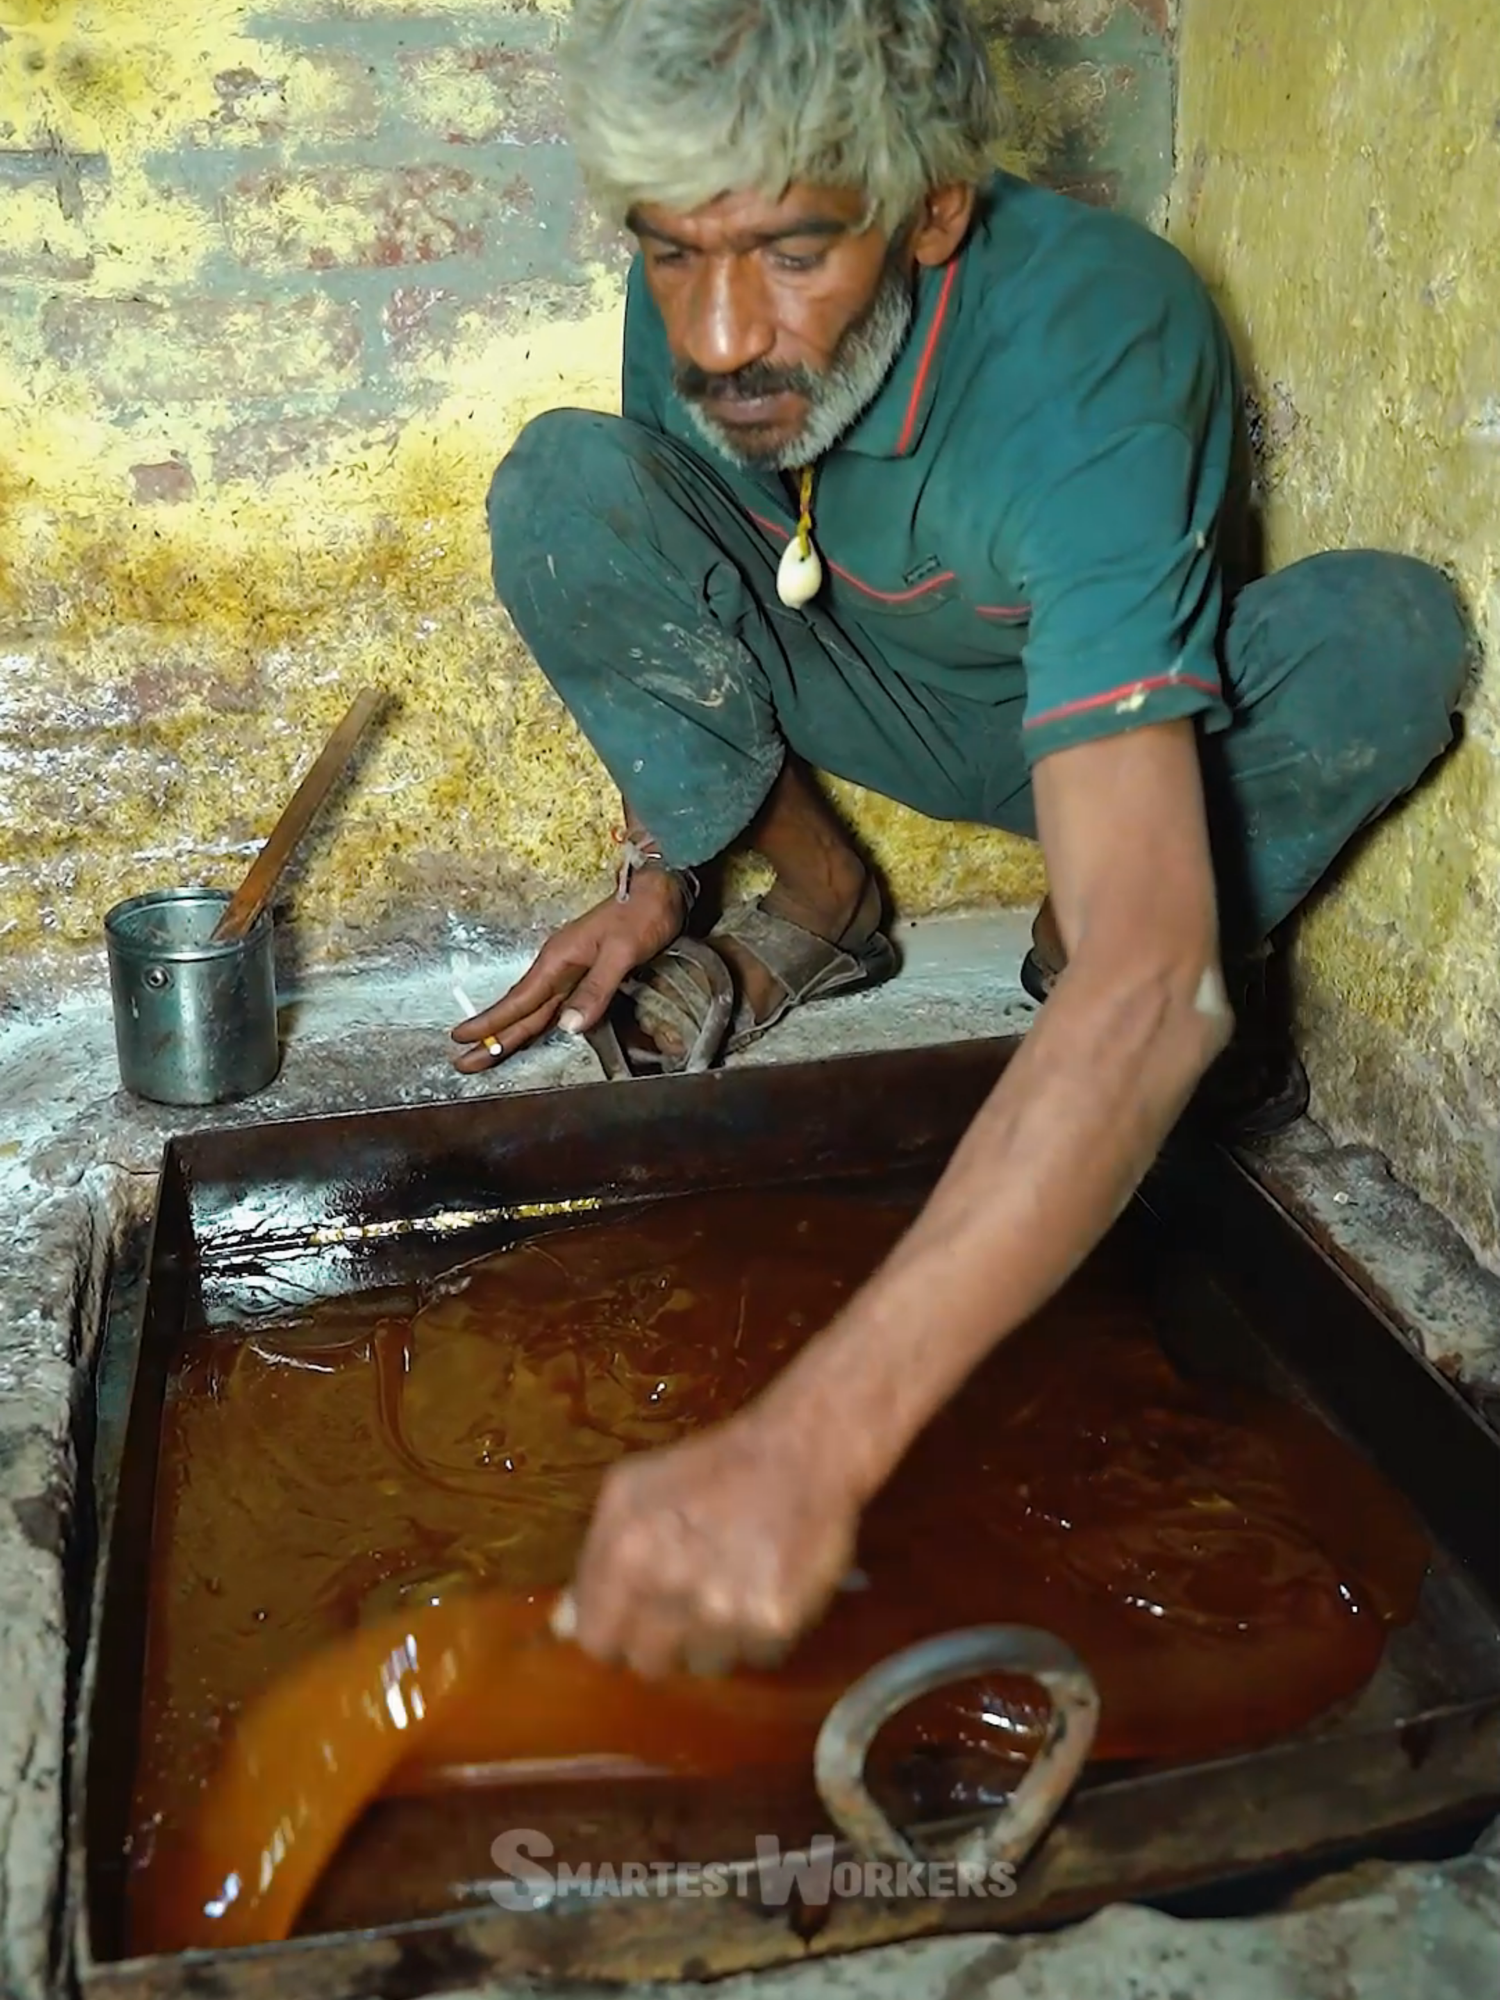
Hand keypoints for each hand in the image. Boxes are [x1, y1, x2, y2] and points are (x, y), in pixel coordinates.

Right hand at [450, 872, 686, 1070]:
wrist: (659, 892)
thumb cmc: (642, 916)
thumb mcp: (622, 951)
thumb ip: (596, 988)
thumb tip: (567, 1026)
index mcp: (558, 960)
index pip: (519, 1000)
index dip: (491, 1022)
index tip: (461, 1037)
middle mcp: (557, 967)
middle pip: (519, 1010)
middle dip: (491, 1038)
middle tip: (463, 1064)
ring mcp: (568, 970)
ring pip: (532, 1010)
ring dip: (508, 1033)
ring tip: (483, 1054)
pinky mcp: (583, 973)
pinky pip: (550, 1005)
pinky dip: (533, 1023)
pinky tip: (525, 1034)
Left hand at [558, 1407, 862, 1678]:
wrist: (800, 1452)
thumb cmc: (708, 1466)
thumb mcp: (631, 1490)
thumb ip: (594, 1559)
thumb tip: (563, 1627)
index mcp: (628, 1553)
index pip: (597, 1641)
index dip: (614, 1630)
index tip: (633, 1616)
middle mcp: (671, 1589)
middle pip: (648, 1664)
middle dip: (662, 1639)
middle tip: (686, 1602)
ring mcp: (724, 1612)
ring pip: (704, 1666)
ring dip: (712, 1639)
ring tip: (731, 1588)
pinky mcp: (774, 1623)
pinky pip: (754, 1658)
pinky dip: (757, 1634)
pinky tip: (764, 1588)